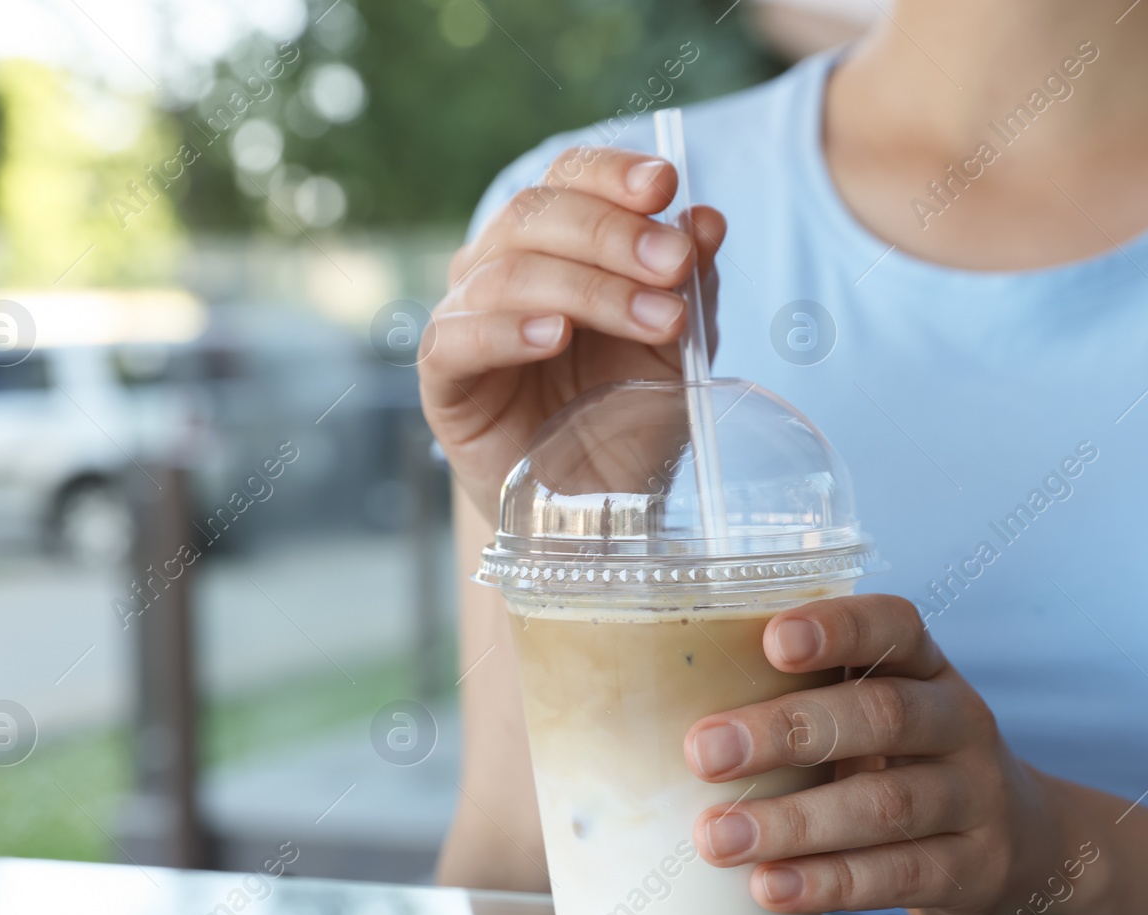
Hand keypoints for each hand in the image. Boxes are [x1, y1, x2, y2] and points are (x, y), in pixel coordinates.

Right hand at [419, 146, 725, 522]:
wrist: (593, 508)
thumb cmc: (624, 416)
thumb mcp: (675, 347)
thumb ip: (688, 284)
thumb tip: (705, 220)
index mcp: (553, 243)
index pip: (567, 178)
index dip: (611, 173)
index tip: (665, 185)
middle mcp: (499, 266)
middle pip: (536, 214)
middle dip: (614, 235)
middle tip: (675, 266)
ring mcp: (465, 318)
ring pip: (508, 272)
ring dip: (589, 289)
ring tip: (655, 321)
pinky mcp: (442, 380)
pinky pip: (460, 339)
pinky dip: (508, 330)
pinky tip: (555, 335)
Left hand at [682, 594, 1080, 914]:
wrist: (1023, 844)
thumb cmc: (907, 762)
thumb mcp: (874, 715)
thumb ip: (802, 699)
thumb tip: (659, 708)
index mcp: (926, 667)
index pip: (895, 626)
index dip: (838, 628)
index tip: (772, 641)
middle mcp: (959, 722)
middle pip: (882, 716)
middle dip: (787, 731)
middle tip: (703, 752)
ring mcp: (975, 797)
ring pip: (887, 805)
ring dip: (794, 822)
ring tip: (717, 837)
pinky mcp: (973, 869)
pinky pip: (900, 875)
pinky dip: (830, 883)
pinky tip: (770, 887)